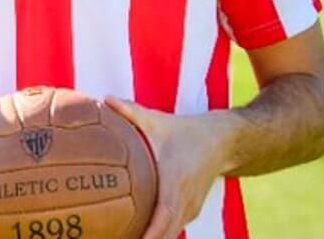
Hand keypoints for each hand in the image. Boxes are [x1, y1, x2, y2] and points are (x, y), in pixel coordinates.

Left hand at [105, 97, 230, 238]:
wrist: (221, 141)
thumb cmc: (184, 132)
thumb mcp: (157, 120)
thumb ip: (129, 112)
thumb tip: (103, 99)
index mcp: (175, 181)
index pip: (164, 215)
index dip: (152, 231)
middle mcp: (185, 200)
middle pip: (166, 233)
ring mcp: (189, 208)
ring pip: (170, 234)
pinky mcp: (190, 210)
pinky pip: (173, 229)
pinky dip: (158, 235)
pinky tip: (136, 237)